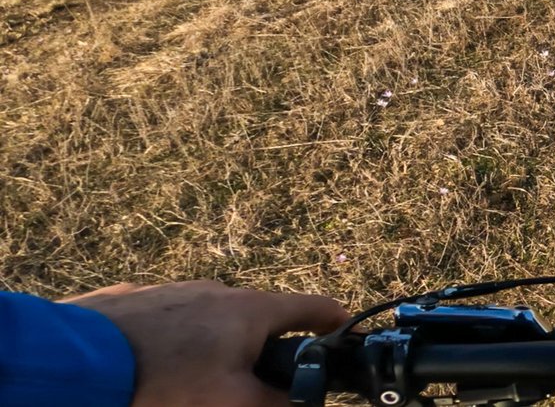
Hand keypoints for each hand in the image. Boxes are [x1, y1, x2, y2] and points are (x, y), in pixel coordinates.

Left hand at [64, 280, 348, 406]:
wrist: (78, 360)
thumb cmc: (164, 379)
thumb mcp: (230, 402)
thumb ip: (274, 404)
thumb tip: (300, 404)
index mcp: (252, 309)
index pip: (314, 307)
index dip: (336, 324)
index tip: (345, 337)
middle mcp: (220, 289)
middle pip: (260, 320)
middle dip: (264, 350)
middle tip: (252, 384)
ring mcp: (177, 289)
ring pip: (213, 322)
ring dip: (217, 347)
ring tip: (192, 381)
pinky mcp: (138, 299)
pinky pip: (172, 320)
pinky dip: (176, 342)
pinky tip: (156, 368)